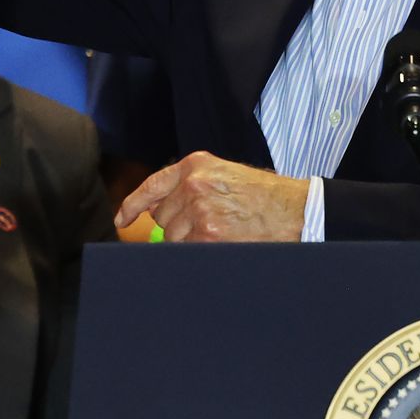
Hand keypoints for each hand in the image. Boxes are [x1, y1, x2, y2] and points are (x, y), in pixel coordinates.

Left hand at [114, 151, 306, 241]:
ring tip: (222, 232)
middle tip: (210, 226)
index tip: (123, 218)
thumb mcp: (225, 175)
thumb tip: (156, 209)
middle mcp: (193, 184)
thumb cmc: (264, 196)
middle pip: (162, 217)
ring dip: (190, 242)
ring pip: (173, 238)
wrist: (296, 210)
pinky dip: (198, 253)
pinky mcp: (207, 235)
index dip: (133, 204)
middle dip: (178, 226)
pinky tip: (221, 244)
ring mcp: (199, 210)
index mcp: (196, 165)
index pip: (153, 185)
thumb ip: (191, 186)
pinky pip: (187, 251)